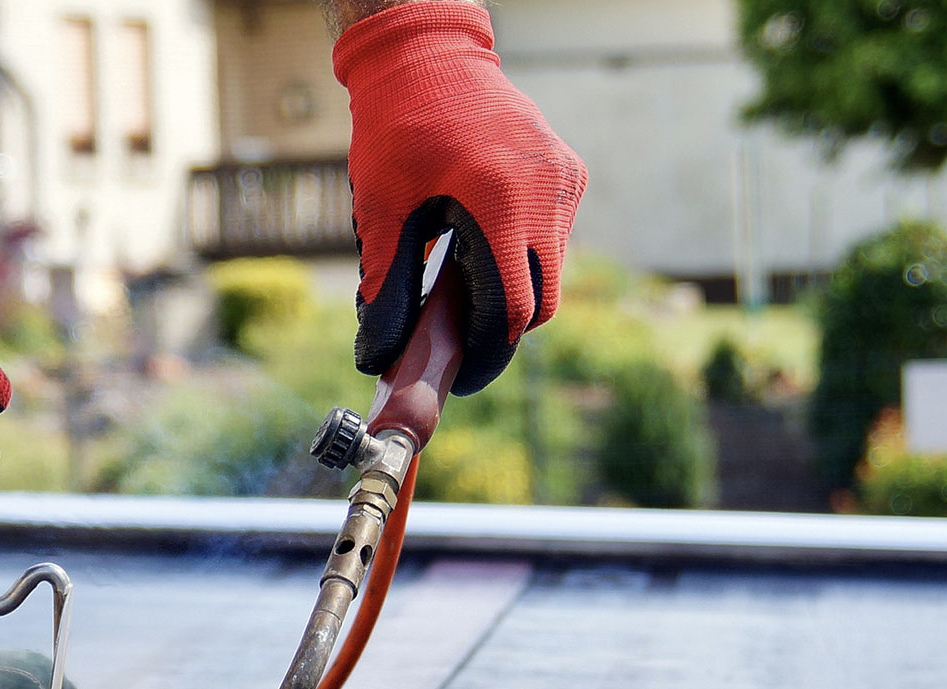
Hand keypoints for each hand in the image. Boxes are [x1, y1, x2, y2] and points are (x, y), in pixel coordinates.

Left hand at [335, 2, 584, 395]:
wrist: (428, 58)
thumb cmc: (397, 129)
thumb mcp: (383, 209)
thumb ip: (386, 284)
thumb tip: (376, 353)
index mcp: (499, 202)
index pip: (514, 307)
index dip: (489, 350)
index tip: (463, 372)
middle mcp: (545, 191)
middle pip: (544, 299)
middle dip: (506, 327)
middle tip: (463, 340)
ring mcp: (564, 179)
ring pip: (554, 269)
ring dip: (517, 287)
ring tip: (467, 284)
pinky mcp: (570, 170)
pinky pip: (556, 235)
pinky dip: (527, 252)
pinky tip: (485, 241)